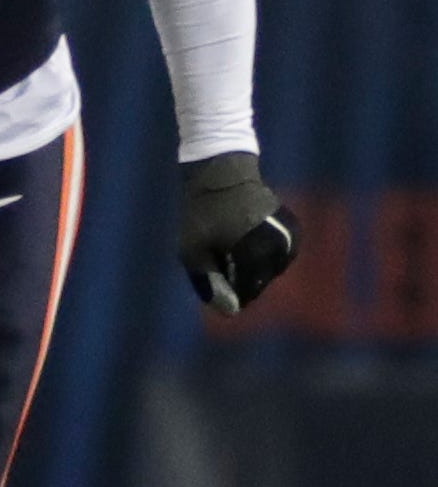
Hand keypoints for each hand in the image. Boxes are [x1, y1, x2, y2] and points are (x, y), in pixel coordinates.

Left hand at [178, 151, 297, 314]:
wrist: (224, 173)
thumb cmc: (202, 214)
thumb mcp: (193, 251)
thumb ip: (210, 283)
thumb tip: (230, 313)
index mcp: (257, 253)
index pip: (246, 293)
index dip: (225, 287)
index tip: (212, 262)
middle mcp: (281, 247)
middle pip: (258, 284)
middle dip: (237, 275)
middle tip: (220, 248)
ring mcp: (290, 239)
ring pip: (268, 272)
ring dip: (248, 266)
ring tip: (230, 240)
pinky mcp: (293, 232)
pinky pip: (276, 258)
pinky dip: (259, 255)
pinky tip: (244, 237)